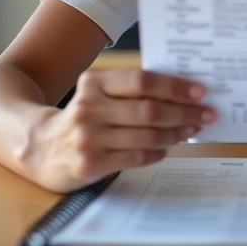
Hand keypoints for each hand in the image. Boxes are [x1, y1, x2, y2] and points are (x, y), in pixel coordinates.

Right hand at [27, 69, 215, 191]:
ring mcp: (87, 137)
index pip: (142, 80)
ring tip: (191, 130)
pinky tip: (167, 148)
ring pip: (145, 135)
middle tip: (205, 114)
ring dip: (175, 133)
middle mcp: (89, 107)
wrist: (41, 147)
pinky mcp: (89, 164)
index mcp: (95, 82)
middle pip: (148, 109)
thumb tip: (183, 90)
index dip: (174, 86)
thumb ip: (131, 89)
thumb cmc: (84, 114)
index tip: (199, 91)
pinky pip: (134, 157)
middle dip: (183, 112)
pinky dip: (156, 153)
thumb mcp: (100, 92)